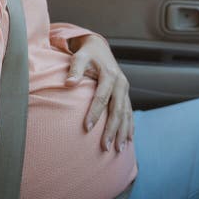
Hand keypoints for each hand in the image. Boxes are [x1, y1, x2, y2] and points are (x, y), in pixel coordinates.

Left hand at [65, 35, 133, 152]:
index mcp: (109, 75)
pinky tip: (129, 139)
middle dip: (112, 130)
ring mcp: (125, 90)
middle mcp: (121, 83)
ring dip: (123, 132)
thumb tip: (69, 83)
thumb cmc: (87, 55)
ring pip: (126, 114)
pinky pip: (130, 112)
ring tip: (119, 149)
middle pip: (117, 110)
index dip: (95, 113)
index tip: (87, 128)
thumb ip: (74, 69)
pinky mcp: (125, 94)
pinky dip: (130, 126)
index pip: (102, 98)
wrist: (99, 48)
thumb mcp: (79, 57)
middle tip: (105, 147)